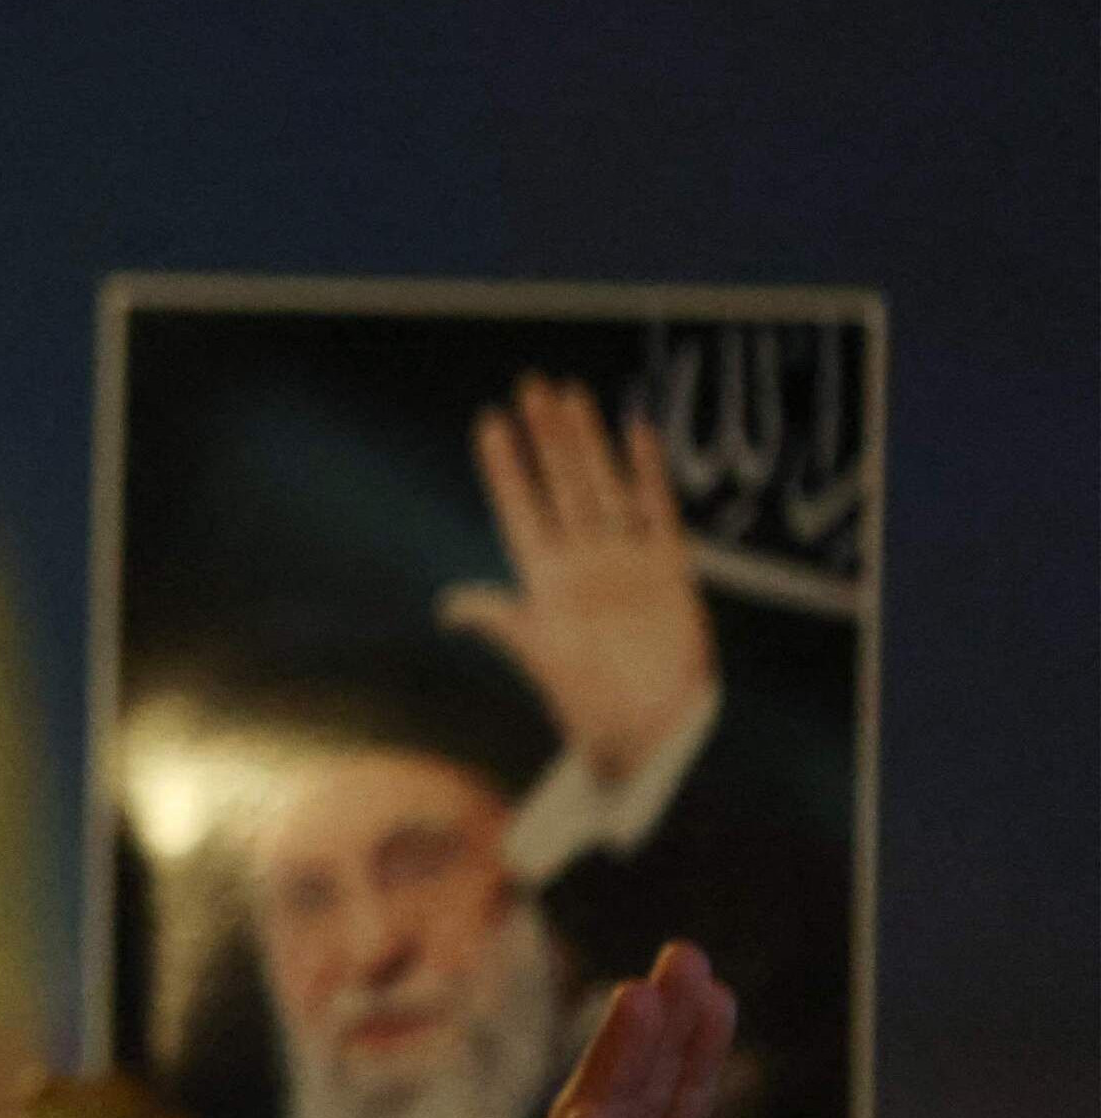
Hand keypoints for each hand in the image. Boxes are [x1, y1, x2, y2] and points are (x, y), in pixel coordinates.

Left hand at [442, 374, 716, 783]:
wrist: (645, 732)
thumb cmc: (586, 701)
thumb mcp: (537, 655)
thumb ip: (498, 620)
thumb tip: (448, 607)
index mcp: (545, 578)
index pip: (520, 508)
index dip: (506, 468)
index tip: (489, 424)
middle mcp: (583, 560)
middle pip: (561, 484)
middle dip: (547, 437)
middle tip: (532, 386)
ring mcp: (625, 560)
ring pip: (604, 486)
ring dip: (588, 442)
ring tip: (569, 395)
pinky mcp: (667, 570)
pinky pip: (657, 511)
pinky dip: (647, 473)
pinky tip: (635, 431)